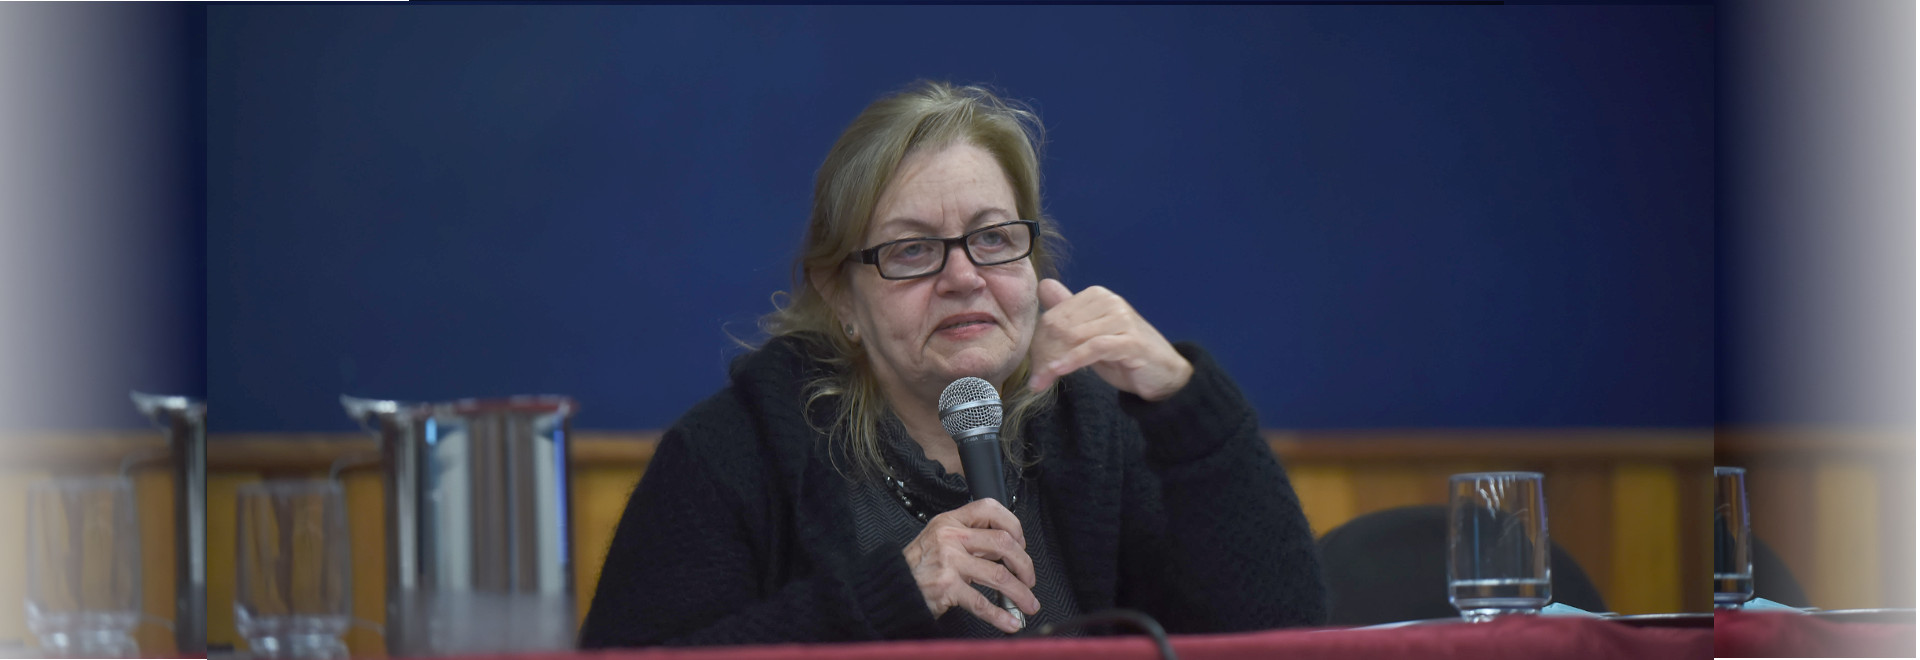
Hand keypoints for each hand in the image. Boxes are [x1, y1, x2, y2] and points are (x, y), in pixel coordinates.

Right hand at [901, 498, 1038, 632]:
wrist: (892, 587)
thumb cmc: (918, 566)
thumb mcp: (940, 538)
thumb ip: (970, 539)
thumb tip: (1007, 550)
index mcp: (951, 521)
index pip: (990, 509)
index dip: (1013, 524)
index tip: (1021, 543)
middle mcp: (951, 537)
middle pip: (1003, 543)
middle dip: (1025, 564)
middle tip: (1029, 579)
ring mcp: (949, 561)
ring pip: (999, 575)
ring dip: (1020, 593)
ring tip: (1029, 604)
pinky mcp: (947, 586)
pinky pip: (982, 602)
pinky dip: (1000, 616)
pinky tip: (1010, 622)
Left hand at [1027, 278, 1192, 400]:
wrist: (1162, 374)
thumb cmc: (1124, 355)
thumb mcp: (1091, 335)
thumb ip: (1069, 312)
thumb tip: (1044, 285)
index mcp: (1097, 296)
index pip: (1055, 315)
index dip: (1039, 341)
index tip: (1033, 365)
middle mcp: (1110, 301)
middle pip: (1061, 325)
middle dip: (1044, 354)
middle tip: (1036, 377)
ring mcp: (1122, 319)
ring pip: (1074, 337)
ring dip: (1054, 362)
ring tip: (1041, 381)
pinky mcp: (1131, 340)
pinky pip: (1094, 348)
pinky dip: (1072, 360)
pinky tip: (1058, 372)